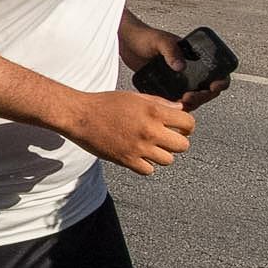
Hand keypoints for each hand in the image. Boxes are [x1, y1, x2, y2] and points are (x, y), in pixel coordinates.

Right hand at [61, 89, 194, 174]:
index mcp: (153, 111)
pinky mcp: (126, 160)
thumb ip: (159, 102)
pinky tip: (138, 155)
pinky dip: (146, 165)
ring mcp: (139, 147)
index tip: (179, 127)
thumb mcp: (134, 97)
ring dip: (161, 154)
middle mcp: (150, 130)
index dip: (186, 126)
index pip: (188, 123)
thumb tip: (179, 107)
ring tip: (149, 147)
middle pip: (183, 145)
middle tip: (166, 139)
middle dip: (176, 142)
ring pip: (168, 160)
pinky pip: (149, 170)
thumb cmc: (103, 104)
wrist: (78, 115)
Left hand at [121, 22, 231, 112]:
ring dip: (191, 103)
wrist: (126, 42)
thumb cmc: (144, 36)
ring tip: (181, 103)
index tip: (213, 87)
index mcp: (195, 57)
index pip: (217, 72)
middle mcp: (190, 70)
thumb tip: (181, 67)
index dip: (221, 81)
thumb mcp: (160, 41)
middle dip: (203, 96)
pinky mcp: (165, 87)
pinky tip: (170, 107)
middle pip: (206, 89)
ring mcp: (178, 80)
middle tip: (190, 97)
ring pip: (193, 97)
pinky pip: (175, 100)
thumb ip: (171, 51)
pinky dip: (176, 106)